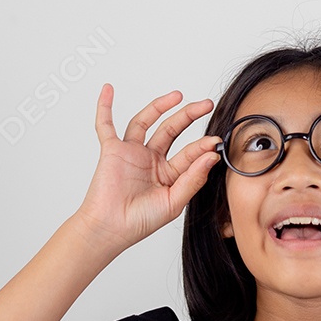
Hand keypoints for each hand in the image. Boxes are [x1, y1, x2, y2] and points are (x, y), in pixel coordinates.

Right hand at [75, 84, 221, 252]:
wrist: (110, 229)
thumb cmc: (140, 222)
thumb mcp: (174, 202)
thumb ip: (192, 179)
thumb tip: (211, 157)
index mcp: (168, 173)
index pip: (188, 153)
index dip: (202, 146)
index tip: (215, 142)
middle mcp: (151, 159)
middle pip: (171, 130)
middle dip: (188, 116)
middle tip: (206, 104)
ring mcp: (131, 153)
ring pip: (145, 122)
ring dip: (159, 106)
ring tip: (177, 95)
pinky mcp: (112, 151)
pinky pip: (106, 125)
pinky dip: (105, 107)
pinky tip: (108, 90)